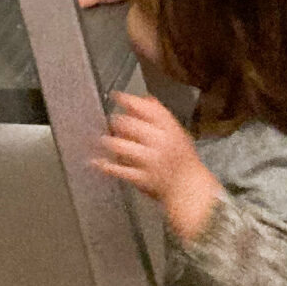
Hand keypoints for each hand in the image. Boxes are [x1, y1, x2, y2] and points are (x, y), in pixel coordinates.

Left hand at [93, 92, 221, 242]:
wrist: (189, 190)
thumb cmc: (184, 162)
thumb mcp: (178, 134)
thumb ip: (161, 116)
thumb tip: (145, 99)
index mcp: (171, 130)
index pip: (149, 109)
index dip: (130, 100)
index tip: (116, 95)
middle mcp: (160, 143)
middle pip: (133, 125)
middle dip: (118, 121)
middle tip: (111, 120)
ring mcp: (150, 161)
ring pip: (123, 147)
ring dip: (110, 141)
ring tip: (103, 138)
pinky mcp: (141, 179)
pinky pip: (120, 170)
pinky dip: (106, 165)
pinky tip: (97, 161)